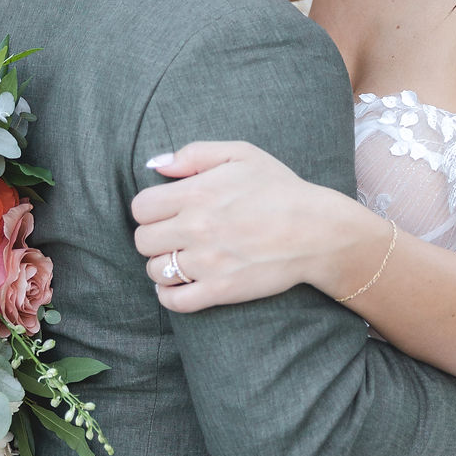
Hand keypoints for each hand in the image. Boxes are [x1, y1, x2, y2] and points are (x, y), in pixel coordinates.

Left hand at [131, 141, 334, 312]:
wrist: (315, 230)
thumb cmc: (279, 188)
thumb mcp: (240, 154)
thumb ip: (193, 154)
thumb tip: (155, 165)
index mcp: (196, 193)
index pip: (140, 207)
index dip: (149, 208)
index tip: (165, 210)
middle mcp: (196, 228)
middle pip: (142, 240)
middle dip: (154, 235)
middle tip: (173, 233)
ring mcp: (207, 263)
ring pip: (155, 270)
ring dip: (162, 264)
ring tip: (181, 256)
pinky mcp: (220, 291)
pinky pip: (174, 301)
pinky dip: (169, 295)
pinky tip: (179, 283)